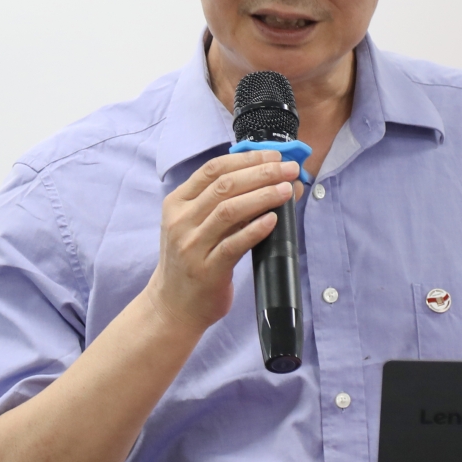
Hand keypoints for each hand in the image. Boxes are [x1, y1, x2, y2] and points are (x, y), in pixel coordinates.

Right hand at [146, 150, 299, 334]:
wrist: (173, 306)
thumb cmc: (192, 261)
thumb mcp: (198, 226)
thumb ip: (229, 203)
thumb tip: (278, 181)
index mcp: (177, 203)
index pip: (213, 169)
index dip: (247, 159)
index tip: (274, 155)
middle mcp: (181, 220)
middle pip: (224, 185)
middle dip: (261, 173)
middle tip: (289, 169)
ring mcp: (192, 245)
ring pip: (229, 210)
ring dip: (262, 196)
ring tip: (287, 190)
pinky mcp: (207, 270)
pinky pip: (233, 245)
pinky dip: (255, 229)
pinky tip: (274, 219)